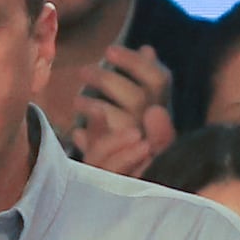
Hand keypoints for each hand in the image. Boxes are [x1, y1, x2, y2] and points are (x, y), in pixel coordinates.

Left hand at [63, 44, 175, 178]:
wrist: (132, 190)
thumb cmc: (132, 144)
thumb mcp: (137, 110)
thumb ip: (144, 81)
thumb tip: (148, 49)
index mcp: (162, 111)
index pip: (159, 79)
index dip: (135, 63)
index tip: (109, 49)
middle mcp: (157, 127)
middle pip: (138, 98)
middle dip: (108, 80)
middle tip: (83, 71)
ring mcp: (143, 150)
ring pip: (121, 123)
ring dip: (95, 107)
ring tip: (77, 102)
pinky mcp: (125, 170)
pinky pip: (105, 149)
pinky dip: (90, 137)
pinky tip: (77, 133)